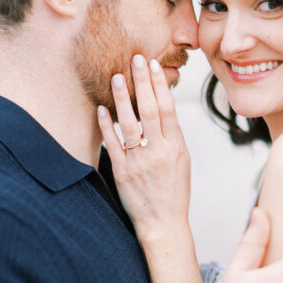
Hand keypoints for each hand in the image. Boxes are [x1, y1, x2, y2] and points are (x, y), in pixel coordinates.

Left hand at [96, 54, 190, 240]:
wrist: (163, 223)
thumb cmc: (173, 191)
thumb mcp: (181, 160)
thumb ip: (171, 135)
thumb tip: (162, 106)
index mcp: (176, 146)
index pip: (167, 108)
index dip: (160, 85)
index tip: (153, 65)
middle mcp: (158, 151)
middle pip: (149, 109)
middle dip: (142, 82)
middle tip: (135, 59)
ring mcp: (139, 161)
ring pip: (129, 124)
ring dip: (122, 98)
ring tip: (116, 77)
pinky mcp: (122, 172)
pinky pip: (112, 144)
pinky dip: (106, 125)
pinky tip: (101, 109)